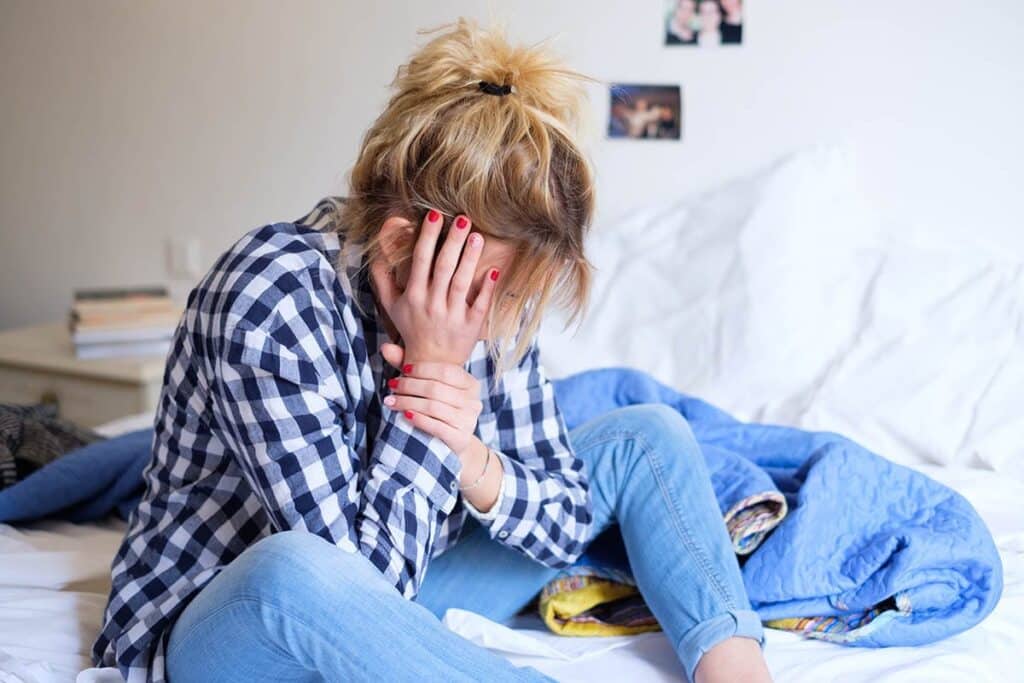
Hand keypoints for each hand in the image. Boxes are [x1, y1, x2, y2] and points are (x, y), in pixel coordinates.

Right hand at [369, 209, 498, 365]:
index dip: (427, 237)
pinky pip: (480, 304)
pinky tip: (494, 270)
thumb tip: (375, 251)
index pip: (420, 260)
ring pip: (461, 282)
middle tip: (463, 218)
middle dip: (452, 241)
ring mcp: (452, 315)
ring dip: (470, 258)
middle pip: (443, 267)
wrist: (430, 364)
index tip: (434, 215)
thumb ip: (382, 279)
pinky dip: (487, 288)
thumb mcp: (391, 306)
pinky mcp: (470, 326)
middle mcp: (432, 304)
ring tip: (478, 236)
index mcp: (413, 295)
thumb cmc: (411, 328)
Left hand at [380, 350, 482, 457]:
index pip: (446, 370)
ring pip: (433, 406)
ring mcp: (469, 420)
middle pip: (436, 388)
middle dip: (409, 386)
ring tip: (390, 401)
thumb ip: (410, 368)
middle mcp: (474, 401)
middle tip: (392, 385)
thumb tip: (385, 347)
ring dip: (407, 402)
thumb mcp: (429, 387)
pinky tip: (404, 415)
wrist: (452, 443)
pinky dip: (418, 419)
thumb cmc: (439, 409)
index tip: (402, 370)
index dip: (422, 369)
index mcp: (470, 384)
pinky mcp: (461, 438)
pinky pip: (436, 426)